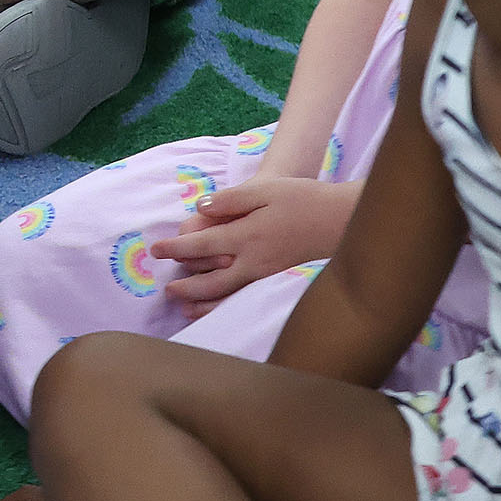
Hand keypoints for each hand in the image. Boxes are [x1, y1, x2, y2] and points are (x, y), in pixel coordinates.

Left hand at [148, 176, 357, 304]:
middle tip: (165, 289)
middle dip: (185, 286)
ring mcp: (269, 275)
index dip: (176, 249)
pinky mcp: (280, 281)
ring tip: (183, 307)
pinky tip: (219, 310)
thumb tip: (199, 209)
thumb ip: (229, 200)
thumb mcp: (264, 190)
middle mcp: (255, 261)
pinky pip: (247, 298)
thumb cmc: (303, 200)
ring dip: (203, 303)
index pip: (201, 246)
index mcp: (247, 236)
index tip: (155, 250)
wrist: (345, 220)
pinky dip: (229, 307)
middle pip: (211, 281)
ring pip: (230, 296)